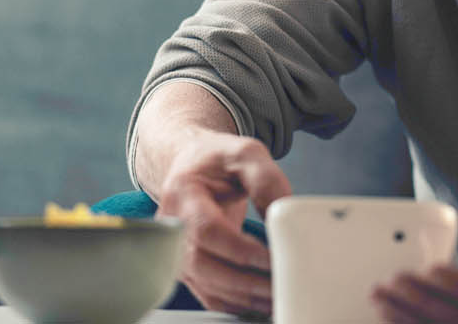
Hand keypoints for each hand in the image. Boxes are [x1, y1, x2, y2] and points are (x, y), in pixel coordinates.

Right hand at [155, 131, 291, 317]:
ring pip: (206, 286)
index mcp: (183, 194)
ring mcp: (176, 251)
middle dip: (244, 282)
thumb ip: (267, 182)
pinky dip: (236, 304)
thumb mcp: (247, 154)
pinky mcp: (188, 268)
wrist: (192, 166)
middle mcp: (172, 226)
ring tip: (277, 297)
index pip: (207, 230)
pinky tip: (261, 302)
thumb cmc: (218, 160)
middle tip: (279, 285)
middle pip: (203, 265)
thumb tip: (284, 219)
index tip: (271, 258)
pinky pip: (209, 294)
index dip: (239, 250)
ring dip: (243, 298)